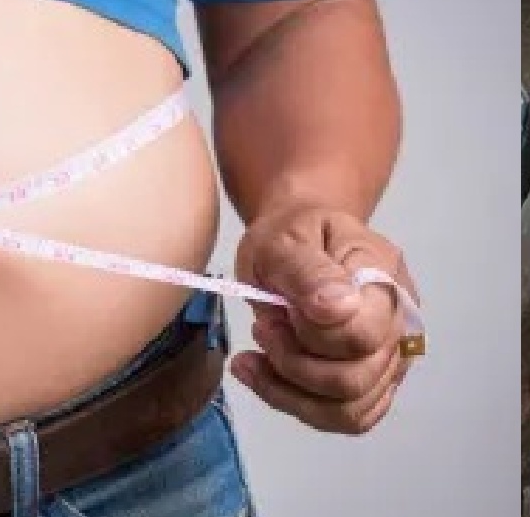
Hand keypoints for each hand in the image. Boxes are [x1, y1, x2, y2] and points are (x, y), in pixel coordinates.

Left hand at [230, 199, 418, 434]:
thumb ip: (308, 271)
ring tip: (255, 355)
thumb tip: (338, 309)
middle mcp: (399, 327)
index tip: (279, 310)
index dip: (312, 335)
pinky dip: (293, 403)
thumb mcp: (284, 239)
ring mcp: (388, 360)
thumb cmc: (292, 235)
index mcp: (385, 280)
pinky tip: (261, 374)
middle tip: (263, 327)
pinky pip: (340, 417)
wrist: (298, 241)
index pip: (364, 335)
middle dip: (293, 363)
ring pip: (348, 412)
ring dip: (288, 390)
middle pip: (355, 381)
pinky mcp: (370, 384)